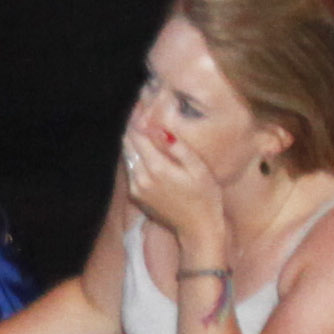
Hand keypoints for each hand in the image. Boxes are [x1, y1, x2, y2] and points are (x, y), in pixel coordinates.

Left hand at [116, 114, 227, 251]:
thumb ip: (177, 147)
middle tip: (141, 111)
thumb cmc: (205, 197)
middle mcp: (140, 178)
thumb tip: (159, 128)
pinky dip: (136, 157)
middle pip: (127, 144)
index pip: (136, 135)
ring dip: (133, 141)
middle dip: (133, 127)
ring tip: (143, 126)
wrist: (198, 229)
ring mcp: (136, 188)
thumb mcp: (198, 169)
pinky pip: (131, 170)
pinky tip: (148, 150)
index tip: (141, 104)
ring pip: (127, 156)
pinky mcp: (137, 196)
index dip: (138, 118)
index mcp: (156, 168)